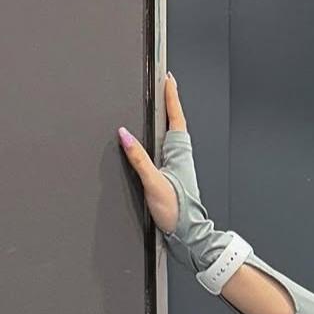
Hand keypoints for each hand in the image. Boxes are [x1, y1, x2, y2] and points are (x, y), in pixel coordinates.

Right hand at [117, 72, 187, 233]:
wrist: (189, 235)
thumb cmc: (177, 213)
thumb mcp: (153, 183)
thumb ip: (138, 158)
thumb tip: (125, 135)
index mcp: (178, 155)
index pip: (175, 118)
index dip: (171, 97)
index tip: (168, 79)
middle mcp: (180, 158)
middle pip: (175, 123)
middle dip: (170, 102)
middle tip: (166, 84)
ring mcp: (178, 167)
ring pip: (172, 136)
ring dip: (168, 118)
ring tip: (162, 104)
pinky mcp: (173, 177)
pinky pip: (167, 150)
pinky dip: (163, 137)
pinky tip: (157, 140)